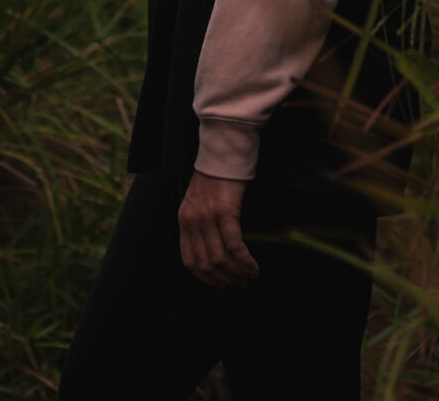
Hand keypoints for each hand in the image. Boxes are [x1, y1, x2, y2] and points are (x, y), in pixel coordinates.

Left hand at [177, 169, 259, 289]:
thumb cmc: (214, 178)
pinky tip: (254, 266)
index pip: (189, 261)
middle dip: (225, 279)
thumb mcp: (198, 203)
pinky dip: (245, 261)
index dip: (206, 278)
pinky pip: (235, 245)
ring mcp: (208, 217)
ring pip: (221, 259)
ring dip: (237, 272)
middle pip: (207, 264)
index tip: (220, 284)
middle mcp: (193, 222)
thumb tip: (214, 256)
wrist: (223, 153)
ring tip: (250, 276)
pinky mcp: (225, 212)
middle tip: (241, 283)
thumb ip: (200, 226)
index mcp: (183, 221)